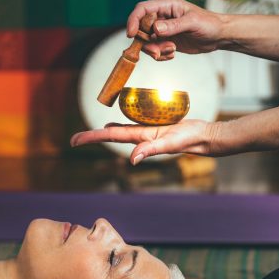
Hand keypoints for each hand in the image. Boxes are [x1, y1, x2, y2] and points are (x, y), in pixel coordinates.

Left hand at [70, 120, 216, 164]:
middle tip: (74, 139)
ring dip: (107, 131)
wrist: (204, 137)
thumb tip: (132, 159)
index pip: (110, 136)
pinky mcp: (157, 125)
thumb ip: (152, 149)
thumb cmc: (190, 140)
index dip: (91, 137)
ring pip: (122, 128)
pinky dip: (125, 120)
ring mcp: (148, 131)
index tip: (73, 141)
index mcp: (139, 139)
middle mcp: (140, 136)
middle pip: (111, 134)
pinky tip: (122, 118)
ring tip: (94, 131)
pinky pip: (136, 121)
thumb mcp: (170, 144)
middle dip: (93, 137)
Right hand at [127, 0, 226, 60]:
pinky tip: (173, 54)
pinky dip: (161, 55)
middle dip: (146, 42)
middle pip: (141, 28)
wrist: (218, 36)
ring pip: (147, 41)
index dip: (133, 20)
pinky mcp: (165, 41)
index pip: (142, 9)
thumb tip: (156, 29)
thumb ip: (174, 26)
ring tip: (171, 51)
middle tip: (157, 52)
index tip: (131, 35)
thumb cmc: (209, 24)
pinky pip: (155, 49)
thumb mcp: (192, 23)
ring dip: (155, 50)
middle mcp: (162, 16)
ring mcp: (163, 29)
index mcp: (166, 5)